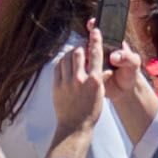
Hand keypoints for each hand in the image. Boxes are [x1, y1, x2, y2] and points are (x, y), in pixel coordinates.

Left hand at [44, 28, 108, 154]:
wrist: (75, 126)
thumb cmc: (90, 111)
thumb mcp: (101, 94)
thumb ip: (99, 78)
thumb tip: (102, 69)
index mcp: (94, 81)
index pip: (95, 54)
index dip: (96, 40)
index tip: (96, 31)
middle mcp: (79, 80)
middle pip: (77, 53)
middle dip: (80, 48)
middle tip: (82, 48)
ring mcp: (66, 83)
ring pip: (65, 58)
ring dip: (70, 54)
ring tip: (73, 57)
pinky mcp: (56, 87)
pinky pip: (57, 68)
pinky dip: (61, 63)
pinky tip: (65, 66)